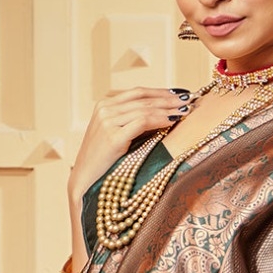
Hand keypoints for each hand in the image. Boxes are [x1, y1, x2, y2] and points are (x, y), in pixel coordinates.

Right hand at [69, 87, 191, 203]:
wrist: (84, 181)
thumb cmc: (103, 162)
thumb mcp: (116, 136)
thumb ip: (131, 122)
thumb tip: (163, 115)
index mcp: (104, 105)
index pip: (138, 93)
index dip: (161, 92)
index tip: (179, 94)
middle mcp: (105, 109)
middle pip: (143, 98)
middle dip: (168, 98)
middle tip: (188, 99)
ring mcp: (107, 121)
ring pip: (144, 108)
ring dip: (168, 108)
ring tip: (185, 111)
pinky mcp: (113, 136)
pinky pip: (142, 122)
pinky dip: (160, 119)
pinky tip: (173, 121)